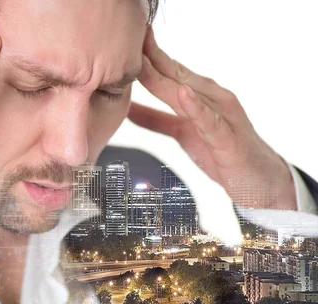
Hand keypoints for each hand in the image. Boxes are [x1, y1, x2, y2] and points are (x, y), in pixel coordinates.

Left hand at [129, 27, 295, 210]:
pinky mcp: (229, 139)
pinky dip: (196, 107)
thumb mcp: (182, 133)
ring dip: (168, 77)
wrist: (260, 179)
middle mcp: (213, 99)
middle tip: (134, 39)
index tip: (127, 41)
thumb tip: (128, 108)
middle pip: (178, 75)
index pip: (170, 71)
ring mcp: (223, 116)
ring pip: (191, 92)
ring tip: (147, 61)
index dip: (148, 56)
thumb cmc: (221, 152)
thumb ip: (156, 120)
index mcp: (200, 96)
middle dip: (154, 57)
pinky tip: (182, 94)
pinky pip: (210, 121)